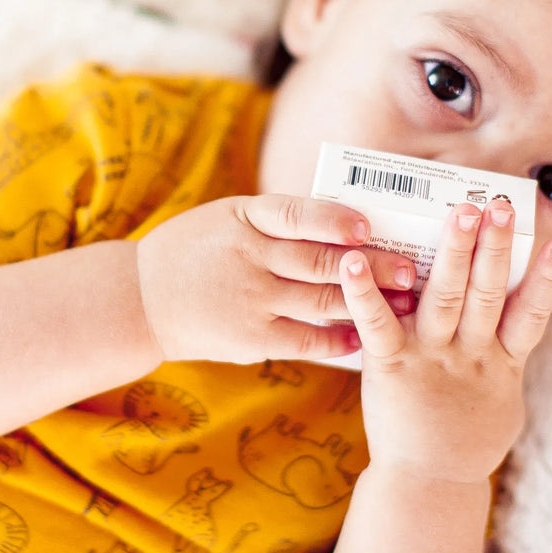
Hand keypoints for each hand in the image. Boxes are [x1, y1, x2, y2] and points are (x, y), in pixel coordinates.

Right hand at [135, 195, 417, 362]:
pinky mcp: (251, 337)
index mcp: (246, 218)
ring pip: (322, 300)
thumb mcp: (229, 218)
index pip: (298, 214)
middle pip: (321, 260)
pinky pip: (306, 338)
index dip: (336, 220)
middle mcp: (249, 257)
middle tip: (409, 270)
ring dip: (367, 302)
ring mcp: (251, 299)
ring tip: (403, 303)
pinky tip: (364, 335)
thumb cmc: (197, 250)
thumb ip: (279, 220)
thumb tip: (348, 220)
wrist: (142, 299)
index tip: (369, 225)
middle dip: (372, 266)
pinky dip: (338, 337)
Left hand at [338, 201, 551, 483]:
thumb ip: (508, 355)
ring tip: (461, 213)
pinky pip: (377, 325)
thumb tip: (521, 316)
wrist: (428, 483)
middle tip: (498, 206)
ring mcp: (431, 359)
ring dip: (454, 255)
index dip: (548, 279)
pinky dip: (365, 293)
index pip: (532, 314)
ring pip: (446, 299)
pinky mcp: (390, 367)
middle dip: (495, 249)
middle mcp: (471, 355)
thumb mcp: (503, 398)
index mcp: (503, 363)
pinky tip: (354, 261)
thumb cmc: (466, 436)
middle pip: (488, 294)